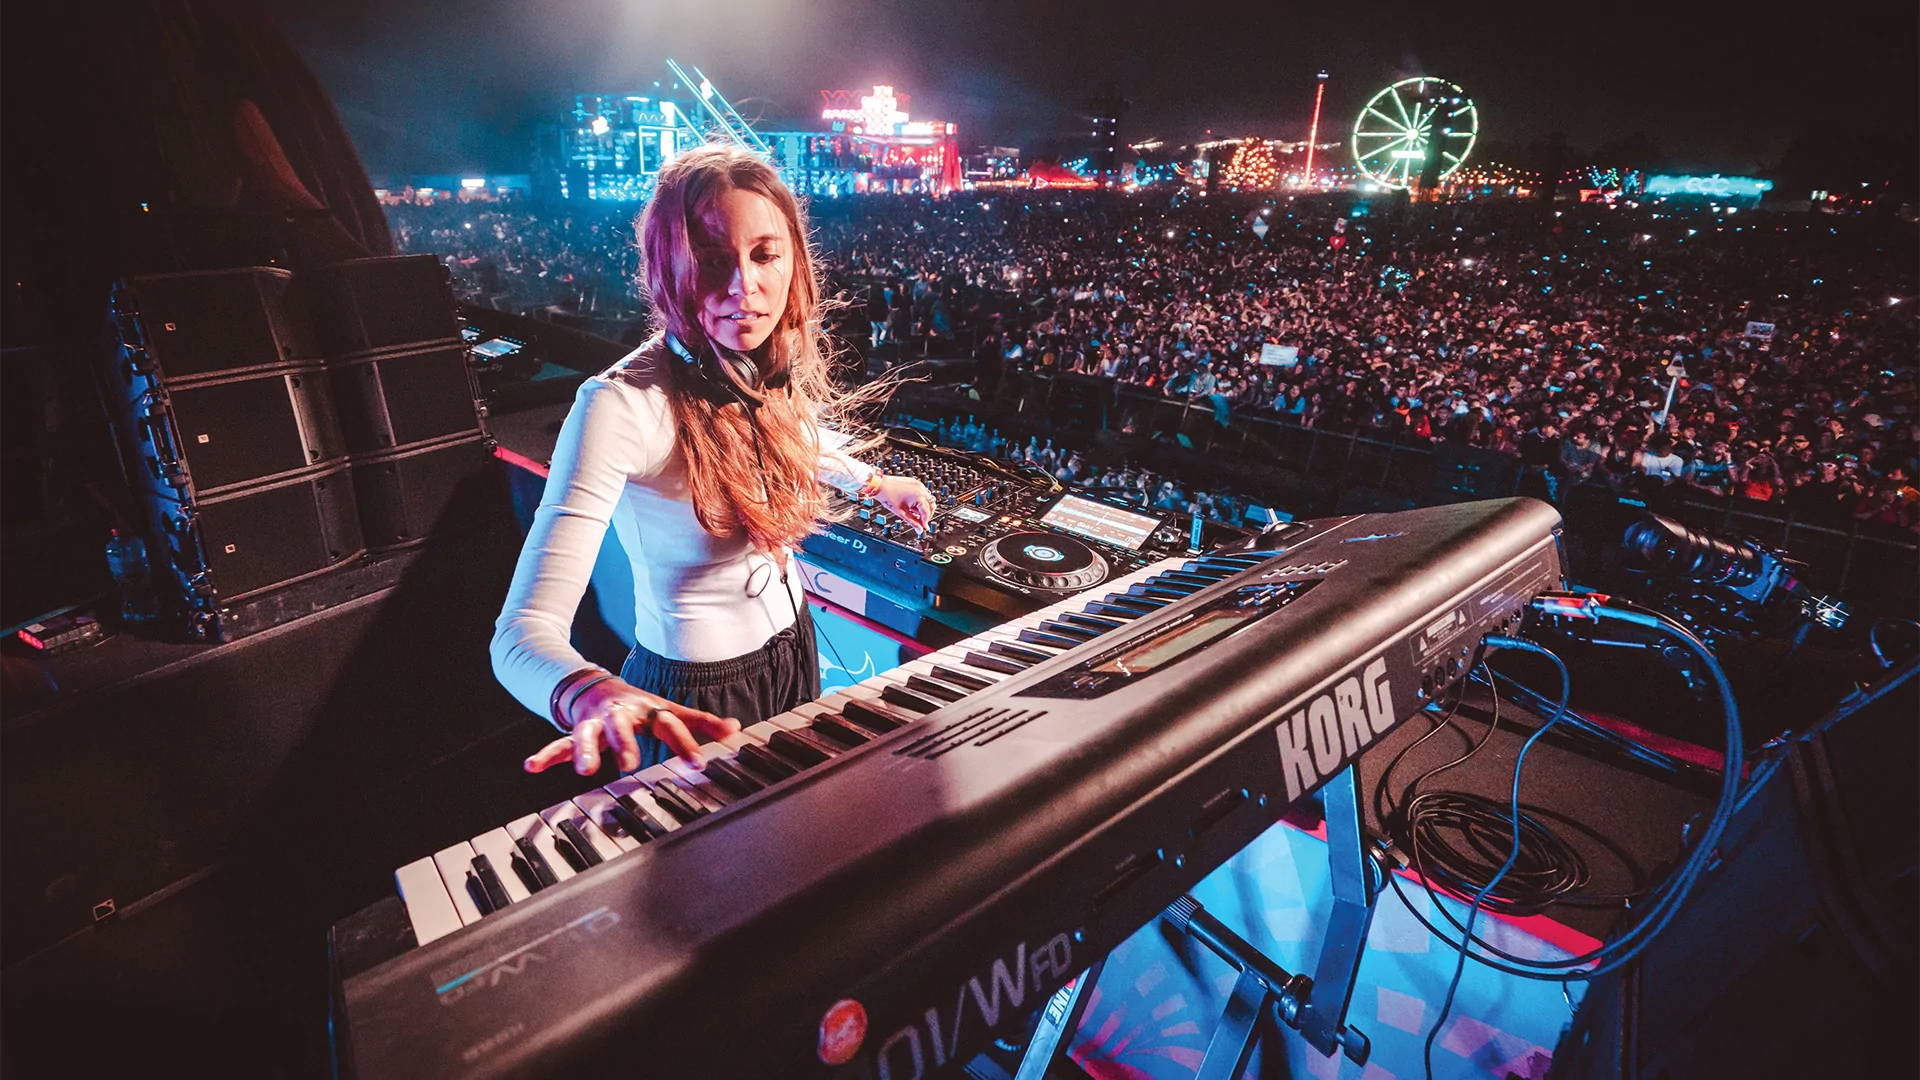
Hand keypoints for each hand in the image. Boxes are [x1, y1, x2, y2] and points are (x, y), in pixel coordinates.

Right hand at [525, 677, 740, 775]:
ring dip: (585, 750)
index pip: (668, 723)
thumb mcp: (667, 710)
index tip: (699, 762)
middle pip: (622, 726)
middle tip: (630, 764)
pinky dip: (546, 755)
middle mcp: (619, 713)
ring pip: (587, 734)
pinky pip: (558, 743)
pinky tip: (532, 766)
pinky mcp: (574, 731)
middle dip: (625, 744)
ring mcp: (593, 722)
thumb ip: (698, 722)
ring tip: (585, 769)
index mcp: (646, 709)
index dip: (684, 742)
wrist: (594, 686)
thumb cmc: (638, 705)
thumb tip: (735, 729)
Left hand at [874, 475, 934, 531]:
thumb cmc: (888, 497)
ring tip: (915, 512)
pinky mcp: (915, 482)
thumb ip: (913, 522)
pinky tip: (912, 504)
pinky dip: (921, 500)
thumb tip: (919, 530)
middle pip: (931, 506)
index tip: (923, 528)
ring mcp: (919, 485)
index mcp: (919, 496)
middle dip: (927, 515)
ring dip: (925, 507)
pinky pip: (923, 493)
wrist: (881, 485)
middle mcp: (921, 489)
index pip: (927, 513)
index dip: (925, 522)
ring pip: (929, 499)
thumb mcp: (902, 513)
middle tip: (921, 522)